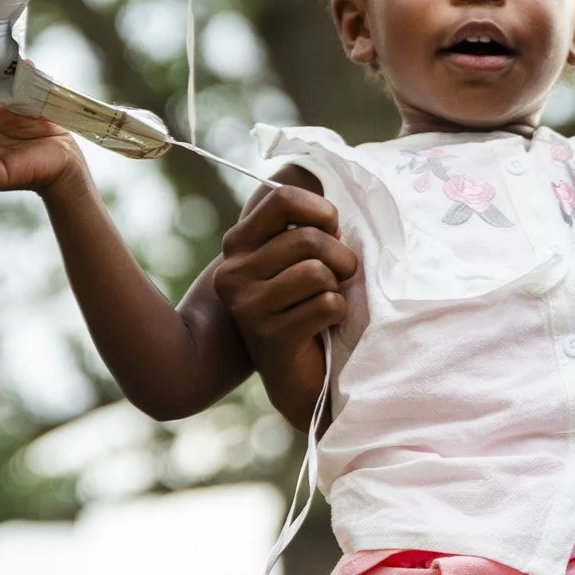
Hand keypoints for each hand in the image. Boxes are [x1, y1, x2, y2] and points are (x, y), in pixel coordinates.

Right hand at [214, 175, 357, 356]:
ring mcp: (247, 306)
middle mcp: (233, 273)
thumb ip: (306, 231)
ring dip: (337, 288)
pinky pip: (326, 304)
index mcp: (238, 244)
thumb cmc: (302, 306)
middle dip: (340, 257)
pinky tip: (323, 326)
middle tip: (342, 275)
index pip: (281, 199)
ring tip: (326, 301)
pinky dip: (337, 314)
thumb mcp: (296, 260)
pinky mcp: (268, 337)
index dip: (320, 208)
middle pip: (308, 239)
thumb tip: (333, 218)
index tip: (333, 226)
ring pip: (318, 272)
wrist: (293, 375)